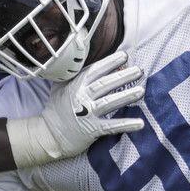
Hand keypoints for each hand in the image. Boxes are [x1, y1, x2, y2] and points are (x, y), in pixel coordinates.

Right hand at [9, 50, 145, 166]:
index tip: (125, 55)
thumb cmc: (57, 108)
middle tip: (139, 70)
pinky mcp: (92, 130)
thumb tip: (97, 64)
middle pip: (105, 84)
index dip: (110, 62)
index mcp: (76, 85)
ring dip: (126, 96)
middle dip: (123, 76)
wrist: (48, 134)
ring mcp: (87, 114)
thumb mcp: (62, 86)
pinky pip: (111, 126)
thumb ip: (76, 75)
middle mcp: (82, 98)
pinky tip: (140, 123)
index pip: (95, 70)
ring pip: (109, 103)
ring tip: (141, 91)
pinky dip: (126, 125)